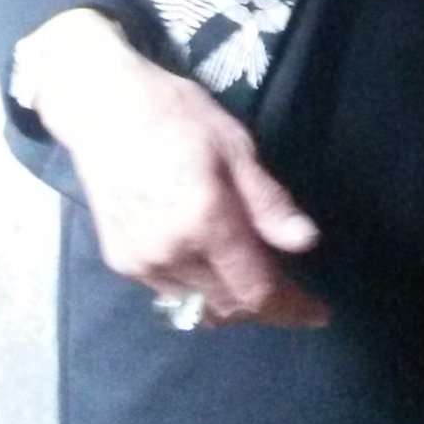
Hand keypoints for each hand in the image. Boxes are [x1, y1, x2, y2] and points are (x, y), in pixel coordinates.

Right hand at [19, 9, 328, 328]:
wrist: (102, 109)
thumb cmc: (177, 115)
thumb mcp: (235, 146)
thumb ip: (268, 202)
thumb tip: (307, 242)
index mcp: (205, 222)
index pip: (257, 289)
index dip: (292, 307)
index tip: (320, 313)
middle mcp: (171, 255)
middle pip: (229, 306)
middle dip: (267, 306)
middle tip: (296, 292)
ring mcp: (141, 264)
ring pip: (199, 307)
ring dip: (232, 302)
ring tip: (257, 280)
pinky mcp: (122, 263)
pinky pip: (172, 294)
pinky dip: (200, 291)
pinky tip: (214, 269)